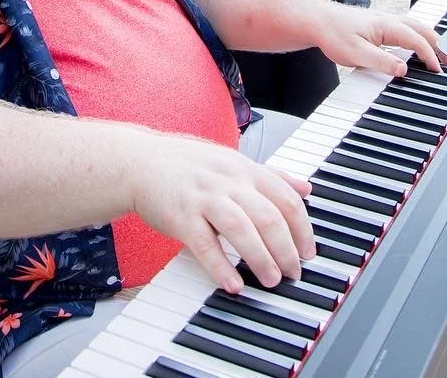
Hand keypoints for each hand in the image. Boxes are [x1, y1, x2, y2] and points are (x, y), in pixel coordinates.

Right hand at [126, 130, 314, 291]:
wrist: (138, 163)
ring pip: (241, 228)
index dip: (302, 227)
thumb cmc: (186, 165)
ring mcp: (204, 198)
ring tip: (272, 280)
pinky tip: (233, 285)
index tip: (309, 251)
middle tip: (294, 272)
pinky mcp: (180, 216)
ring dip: (261, 258)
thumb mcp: (232, 161)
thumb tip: (306, 187)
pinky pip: (205, 244)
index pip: (285, 197)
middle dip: (286, 248)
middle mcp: (228, 181)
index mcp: (244, 169)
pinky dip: (221, 267)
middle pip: (268, 215)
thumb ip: (270, 175)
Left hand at [310, 4, 446, 75]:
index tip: (439, 71)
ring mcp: (387, 21)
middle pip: (424, 31)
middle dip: (441, 47)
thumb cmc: (334, 34)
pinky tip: (421, 46)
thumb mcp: (356, 54)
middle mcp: (391, 20)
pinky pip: (409, 29)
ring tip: (443, 56)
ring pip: (418, 28)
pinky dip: (421, 38)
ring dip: (433, 41)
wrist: (319, 21)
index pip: (417, 41)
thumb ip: (382, 62)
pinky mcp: (382, 24)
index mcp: (388, 25)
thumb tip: (403, 69)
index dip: (431, 57)